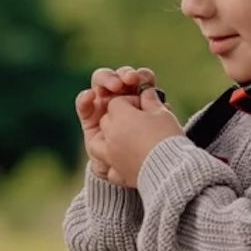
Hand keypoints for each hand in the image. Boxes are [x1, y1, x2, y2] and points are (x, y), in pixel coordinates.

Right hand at [76, 66, 157, 183]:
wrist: (130, 175)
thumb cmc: (147, 154)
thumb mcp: (154, 134)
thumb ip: (156, 119)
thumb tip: (166, 105)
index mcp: (141, 98)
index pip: (141, 80)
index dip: (143, 77)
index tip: (145, 80)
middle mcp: (121, 98)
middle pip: (121, 78)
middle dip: (125, 75)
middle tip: (130, 80)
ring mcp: (104, 105)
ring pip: (102, 83)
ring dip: (108, 80)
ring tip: (115, 86)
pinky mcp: (89, 116)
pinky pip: (84, 104)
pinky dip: (85, 98)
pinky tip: (90, 96)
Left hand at [98, 89, 184, 188]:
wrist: (173, 170)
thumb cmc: (168, 138)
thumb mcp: (162, 113)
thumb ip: (151, 101)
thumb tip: (147, 93)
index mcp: (120, 116)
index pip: (118, 102)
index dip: (132, 102)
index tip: (146, 107)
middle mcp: (110, 135)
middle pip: (106, 121)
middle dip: (118, 119)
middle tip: (139, 123)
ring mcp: (111, 157)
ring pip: (97, 145)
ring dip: (105, 141)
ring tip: (119, 142)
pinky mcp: (118, 175)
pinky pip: (109, 170)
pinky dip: (114, 166)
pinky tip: (124, 165)